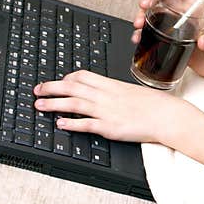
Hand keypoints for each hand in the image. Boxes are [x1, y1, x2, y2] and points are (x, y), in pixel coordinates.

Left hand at [33, 70, 183, 143]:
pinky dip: (71, 123)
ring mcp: (106, 111)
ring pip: (73, 103)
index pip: (82, 76)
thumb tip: (106, 94)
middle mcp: (105, 96)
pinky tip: (60, 124)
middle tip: (37, 90)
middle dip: (51, 87)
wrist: (166, 115)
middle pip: (72, 87)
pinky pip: (85, 124)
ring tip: (39, 106)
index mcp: (111, 85)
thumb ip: (116, 92)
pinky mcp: (109, 126)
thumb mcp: (132, 91)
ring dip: (53, 104)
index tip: (58, 81)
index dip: (67, 78)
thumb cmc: (154, 104)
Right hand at [131, 0, 203, 78]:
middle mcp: (184, 14)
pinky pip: (152, 32)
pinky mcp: (170, 40)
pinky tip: (138, 37)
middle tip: (144, 5)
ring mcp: (175, 27)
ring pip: (154, 14)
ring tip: (138, 24)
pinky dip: (143, 33)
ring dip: (142, 16)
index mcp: (196, 7)